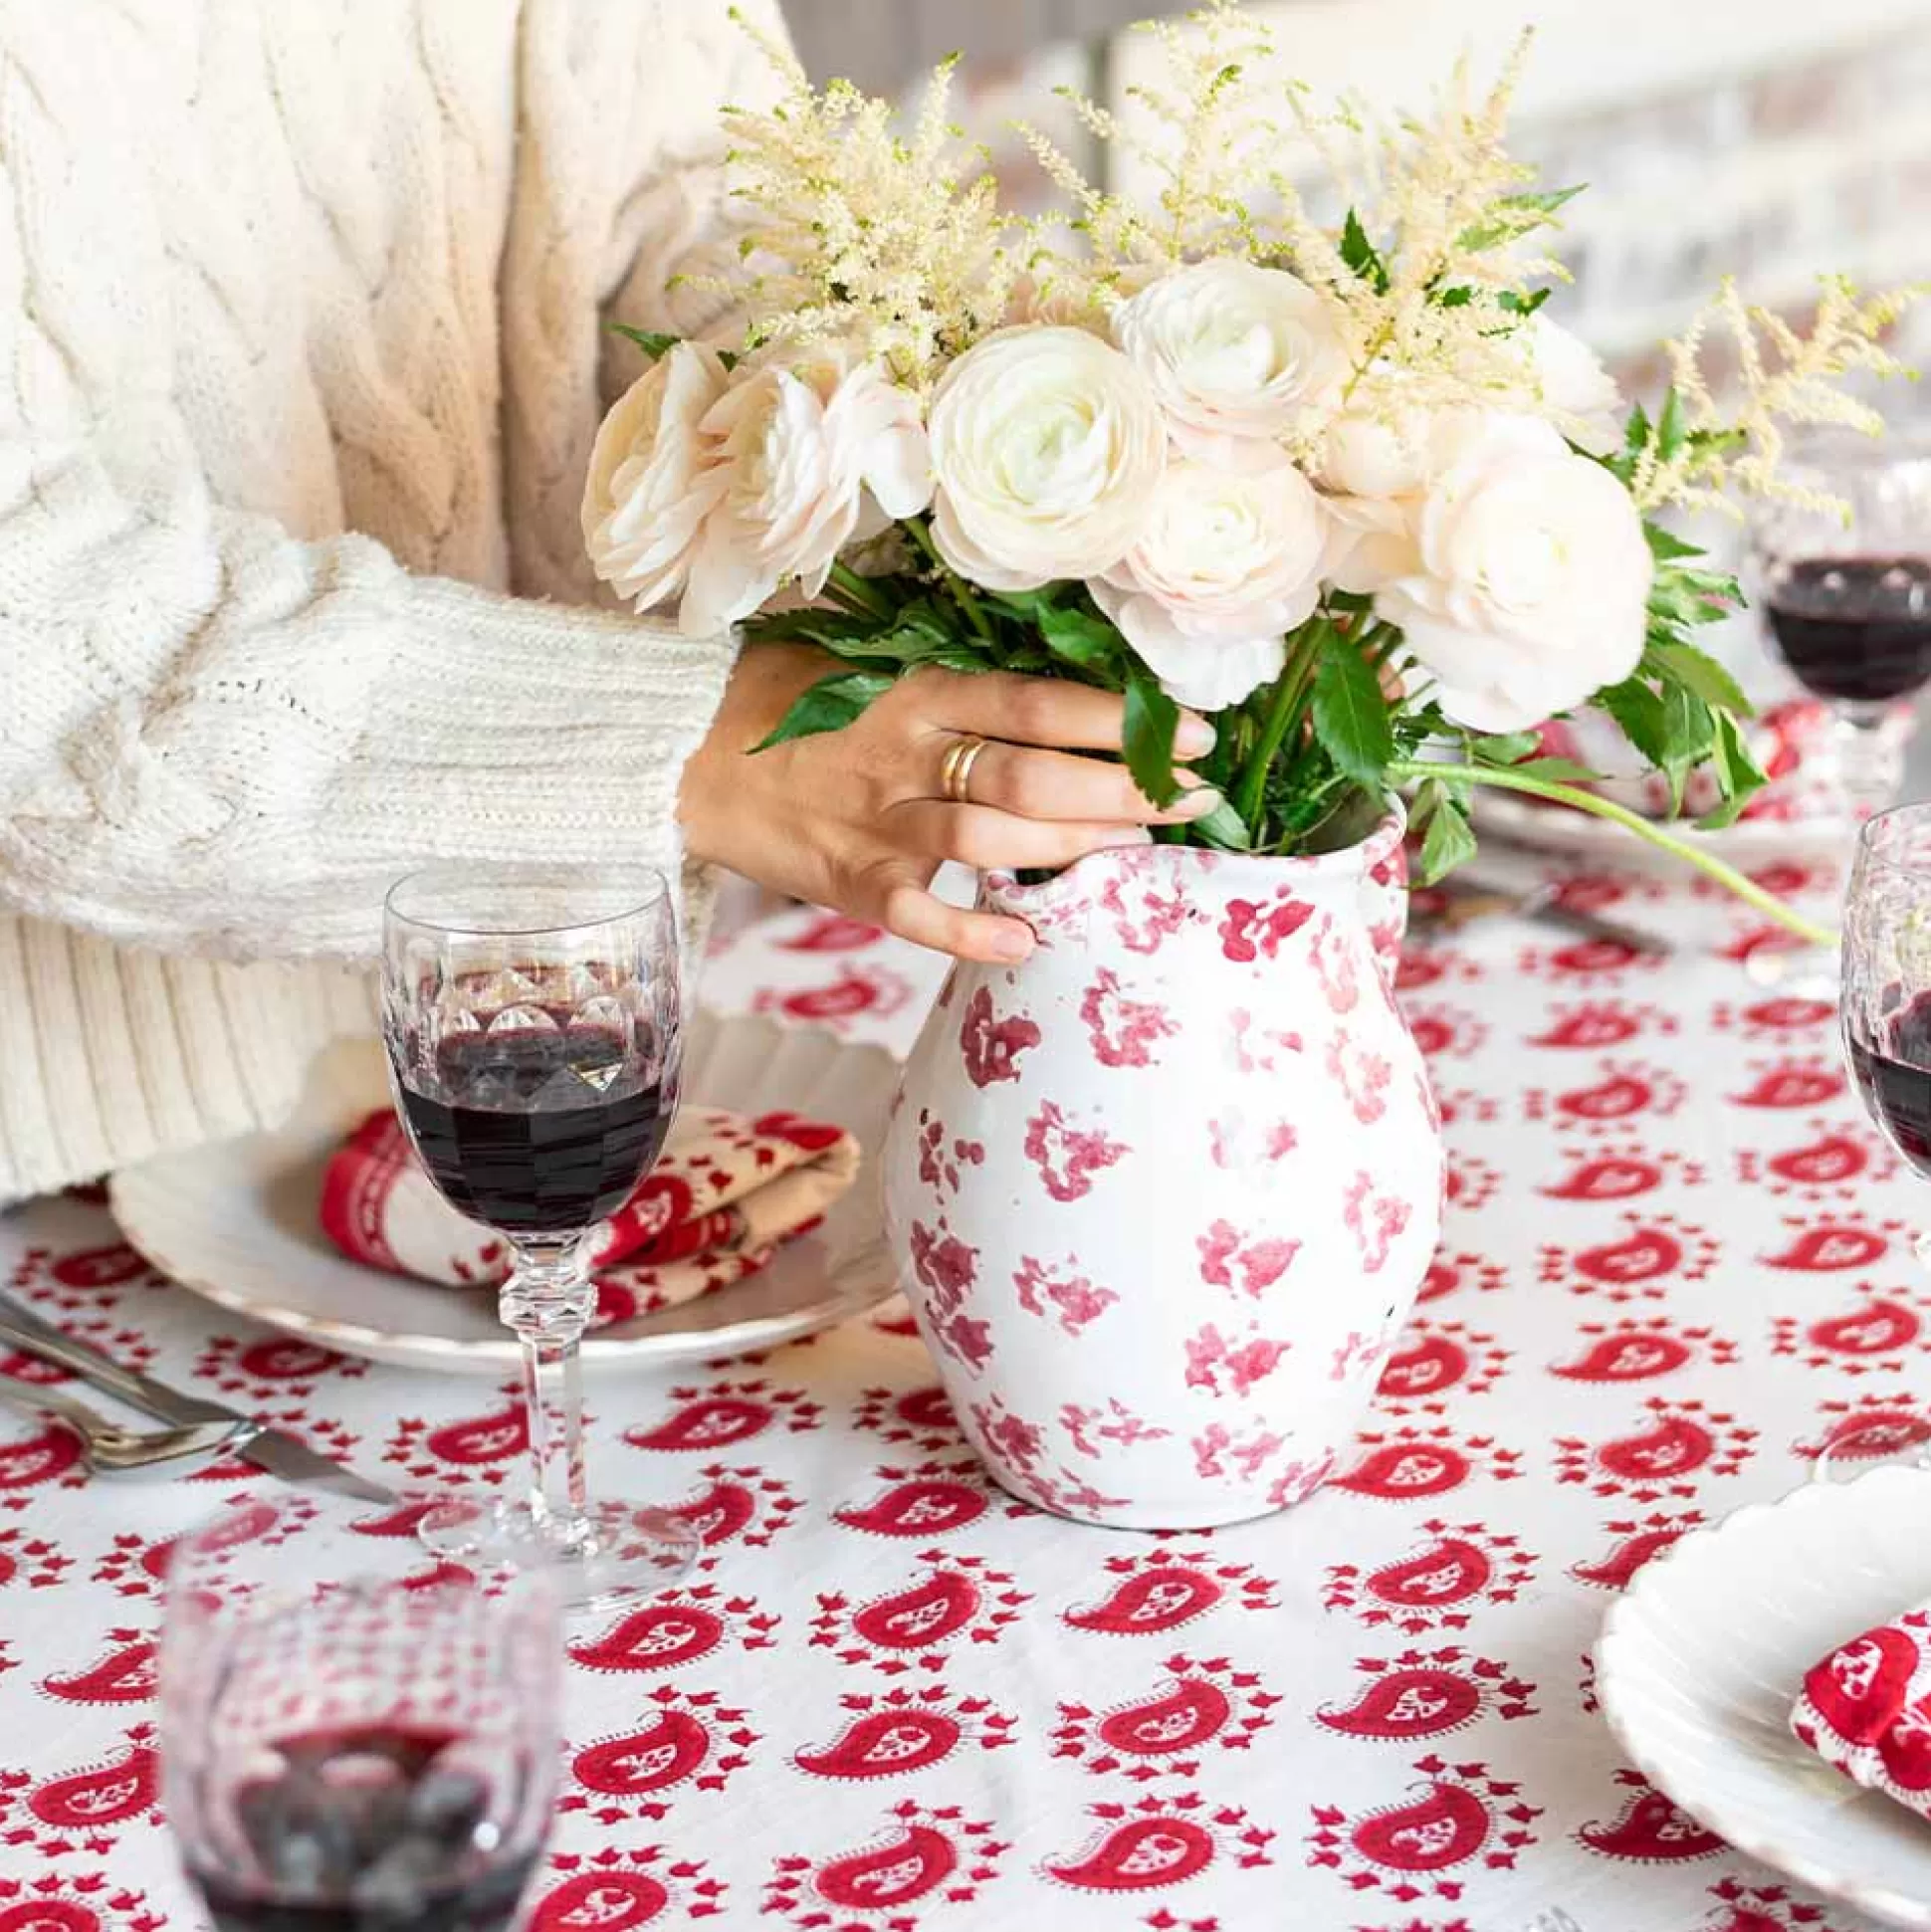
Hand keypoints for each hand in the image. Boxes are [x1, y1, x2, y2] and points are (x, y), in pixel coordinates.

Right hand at [679, 643, 1218, 961]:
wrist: (690, 753)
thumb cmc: (797, 704)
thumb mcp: (879, 671)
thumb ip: (962, 690)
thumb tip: (1068, 702)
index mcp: (921, 694)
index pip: (1039, 706)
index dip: (1121, 721)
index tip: (1194, 734)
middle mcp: (906, 756)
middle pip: (1032, 777)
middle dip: (1124, 790)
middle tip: (1190, 800)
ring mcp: (878, 824)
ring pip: (990, 840)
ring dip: (1074, 850)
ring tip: (1139, 851)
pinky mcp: (851, 882)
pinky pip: (919, 915)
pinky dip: (973, 930)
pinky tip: (1030, 939)